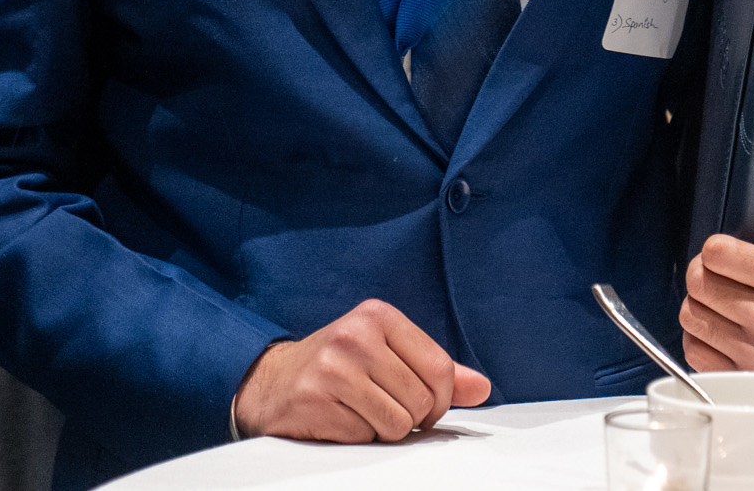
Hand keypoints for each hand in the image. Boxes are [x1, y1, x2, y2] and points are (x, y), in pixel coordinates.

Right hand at [232, 299, 490, 442]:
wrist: (271, 382)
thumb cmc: (337, 368)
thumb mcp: (387, 356)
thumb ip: (435, 371)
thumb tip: (481, 388)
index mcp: (377, 316)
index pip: (441, 370)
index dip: (440, 400)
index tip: (421, 403)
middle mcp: (355, 335)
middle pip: (422, 401)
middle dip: (410, 417)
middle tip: (381, 405)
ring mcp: (333, 367)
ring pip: (398, 424)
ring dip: (384, 429)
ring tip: (359, 411)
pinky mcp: (316, 399)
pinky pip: (366, 437)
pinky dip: (358, 437)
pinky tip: (339, 418)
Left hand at [681, 124, 753, 375]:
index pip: (715, 251)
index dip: (718, 249)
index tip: (734, 254)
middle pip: (697, 281)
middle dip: (707, 276)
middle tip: (730, 280)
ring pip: (688, 312)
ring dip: (701, 306)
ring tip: (731, 305)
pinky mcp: (736, 379)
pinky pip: (689, 346)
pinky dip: (702, 337)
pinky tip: (729, 332)